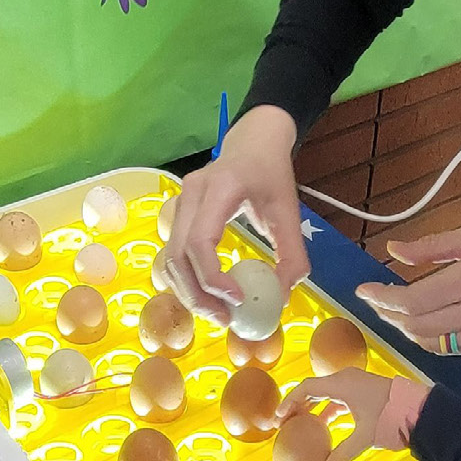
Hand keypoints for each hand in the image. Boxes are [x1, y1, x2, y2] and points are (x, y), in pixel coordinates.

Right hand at [165, 106, 310, 324]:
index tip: (238, 299)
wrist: (253, 141)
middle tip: (224, 320)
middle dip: (198, 295)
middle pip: (177, 256)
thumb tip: (283, 296)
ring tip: (217, 313)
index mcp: (219, 188)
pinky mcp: (177, 214)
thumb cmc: (272, 174)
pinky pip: (171, 254)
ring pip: (169, 259)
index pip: (199, 241)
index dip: (213, 277)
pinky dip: (185, 280)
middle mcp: (190, 195)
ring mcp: (178, 203)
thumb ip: (292, 253)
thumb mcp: (289, 211)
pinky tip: (207, 295)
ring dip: (189, 292)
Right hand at [277, 369, 392, 460]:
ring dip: (313, 408)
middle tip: (285, 422)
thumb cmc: (391, 419)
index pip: (307, 388)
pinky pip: (339, 398)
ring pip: (327, 394)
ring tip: (301, 425)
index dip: (290, 402)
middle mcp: (347, 379)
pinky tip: (324, 426)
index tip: (279, 417)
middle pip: (314, 389)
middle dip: (298, 405)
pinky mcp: (365, 392)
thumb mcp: (365, 438)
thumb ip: (343, 452)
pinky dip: (329, 410)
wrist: (421, 411)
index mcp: (342, 384)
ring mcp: (357, 384)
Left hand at [355, 222, 460, 353]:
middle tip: (377, 301)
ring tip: (395, 314)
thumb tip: (392, 249)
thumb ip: (431, 247)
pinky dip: (429, 340)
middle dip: (388, 315)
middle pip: (414, 325)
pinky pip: (451, 349)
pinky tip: (423, 326)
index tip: (363, 291)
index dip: (381, 298)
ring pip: (430, 342)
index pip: (410, 300)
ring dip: (406, 330)